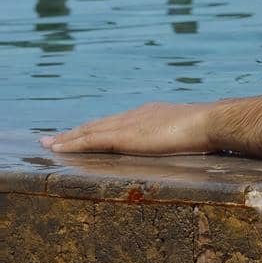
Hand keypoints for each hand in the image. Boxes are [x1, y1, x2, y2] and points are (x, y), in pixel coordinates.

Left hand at [41, 101, 216, 156]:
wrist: (210, 121)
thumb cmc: (208, 129)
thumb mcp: (190, 132)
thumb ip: (181, 136)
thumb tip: (188, 144)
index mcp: (151, 114)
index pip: (118, 122)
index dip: (98, 127)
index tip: (85, 133)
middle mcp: (135, 115)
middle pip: (99, 124)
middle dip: (76, 132)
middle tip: (55, 138)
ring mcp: (129, 124)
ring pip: (89, 130)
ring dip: (68, 137)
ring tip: (50, 144)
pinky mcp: (124, 136)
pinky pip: (91, 140)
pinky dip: (73, 143)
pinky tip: (59, 148)